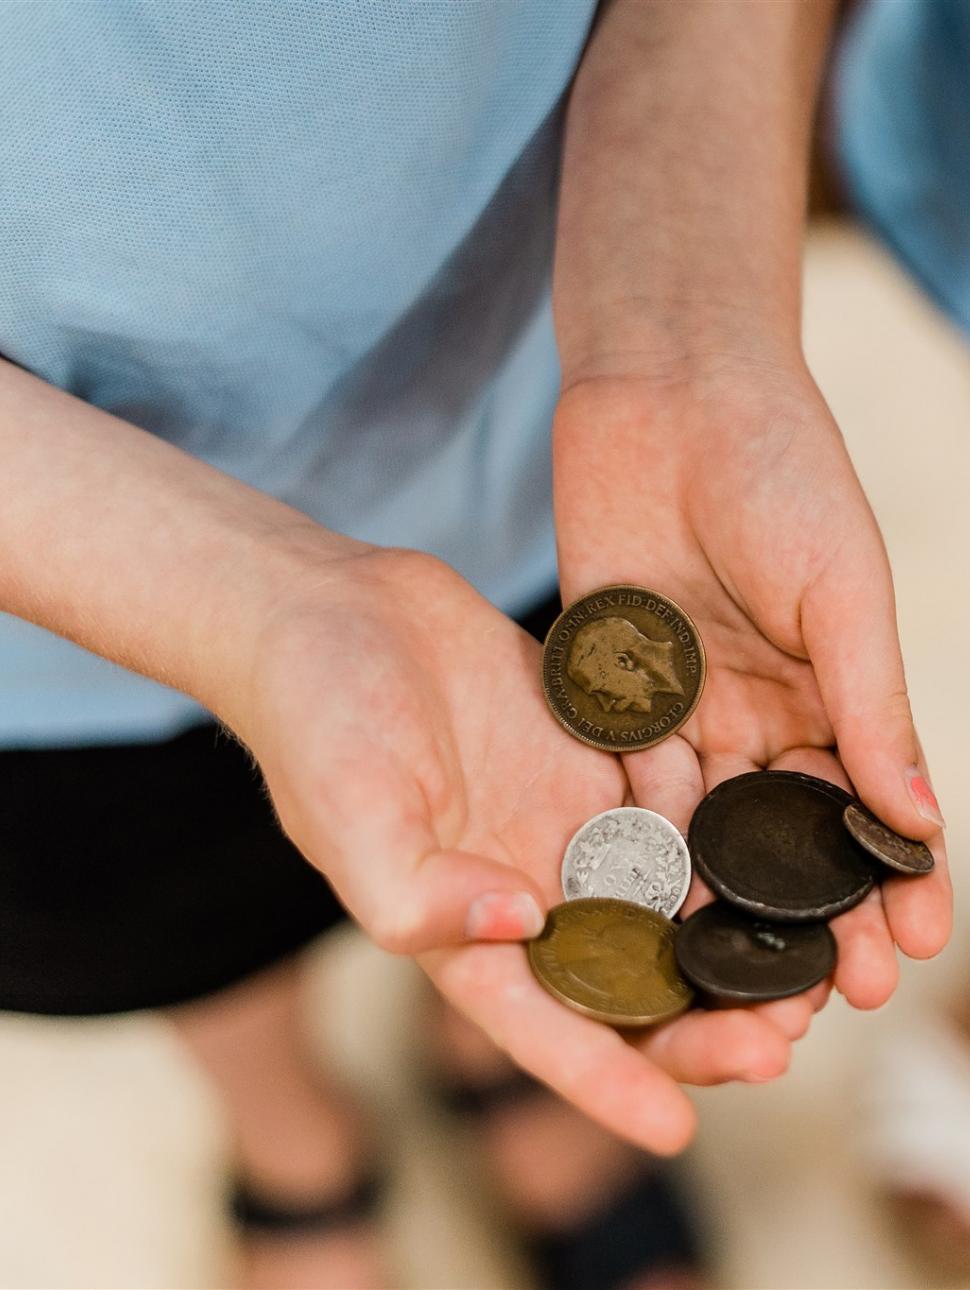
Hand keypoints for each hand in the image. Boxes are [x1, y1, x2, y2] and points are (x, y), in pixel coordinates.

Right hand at [234, 542, 820, 1152]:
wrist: (335, 610)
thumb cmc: (316, 719)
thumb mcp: (348, 815)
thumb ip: (417, 891)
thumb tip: (519, 920)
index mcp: (460, 926)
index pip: (540, 1021)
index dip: (605, 1081)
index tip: (674, 1129)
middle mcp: (524, 884)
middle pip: (626, 975)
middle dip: (700, 1016)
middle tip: (779, 1038)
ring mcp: (563, 819)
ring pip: (664, 895)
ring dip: (728, 926)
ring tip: (805, 947)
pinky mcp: (590, 754)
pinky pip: (666, 797)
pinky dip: (707, 816)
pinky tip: (754, 822)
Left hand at [553, 366, 950, 1010]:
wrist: (670, 393)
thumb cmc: (781, 470)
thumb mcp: (844, 588)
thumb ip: (871, 705)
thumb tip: (915, 821)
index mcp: (836, 691)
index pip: (869, 808)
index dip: (892, 881)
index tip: (913, 950)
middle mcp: (764, 716)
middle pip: (786, 839)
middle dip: (806, 915)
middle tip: (822, 998)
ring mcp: (688, 713)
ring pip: (706, 830)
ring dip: (719, 903)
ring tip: (731, 978)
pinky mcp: (615, 698)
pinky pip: (627, 784)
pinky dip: (638, 844)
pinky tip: (645, 906)